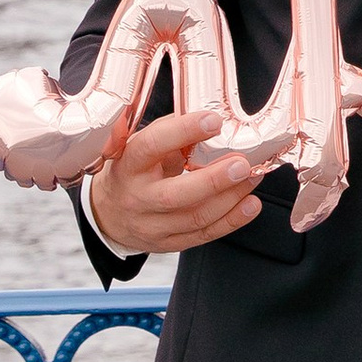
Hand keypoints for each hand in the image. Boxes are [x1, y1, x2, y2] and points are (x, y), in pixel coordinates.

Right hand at [87, 108, 264, 258]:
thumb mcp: (139, 147)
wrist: (108, 213)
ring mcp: (152, 225)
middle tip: (241, 164)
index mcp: (128, 165)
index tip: (213, 121)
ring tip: (252, 177)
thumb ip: (171, 133)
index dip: (182, 132)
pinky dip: (232, 220)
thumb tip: (209, 118)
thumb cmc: (131, 172)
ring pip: (195, 217)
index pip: (152, 146)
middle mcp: (138, 197)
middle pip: (174, 194)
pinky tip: (250, 204)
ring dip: (230, 198)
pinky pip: (204, 234)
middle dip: (213, 179)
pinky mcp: (169, 242)